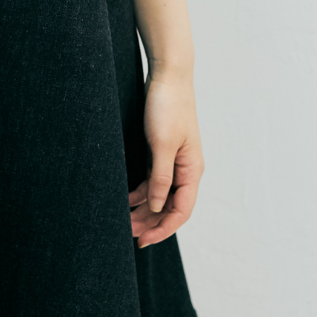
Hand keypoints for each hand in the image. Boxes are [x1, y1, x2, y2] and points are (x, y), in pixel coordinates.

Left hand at [129, 70, 203, 247]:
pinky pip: (154, 179)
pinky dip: (141, 191)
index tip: (143, 241)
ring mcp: (175, 160)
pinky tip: (127, 198)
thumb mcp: (162, 145)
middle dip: (151, 222)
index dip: (162, 229)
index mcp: (192, 170)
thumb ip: (160, 178)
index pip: (180, 211)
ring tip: (124, 220)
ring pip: (160, 194)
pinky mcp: (163, 150)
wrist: (168, 75)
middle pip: (170, 206)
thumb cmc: (168, 107)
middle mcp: (186, 169)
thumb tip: (156, 206)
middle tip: (128, 234)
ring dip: (144, 209)